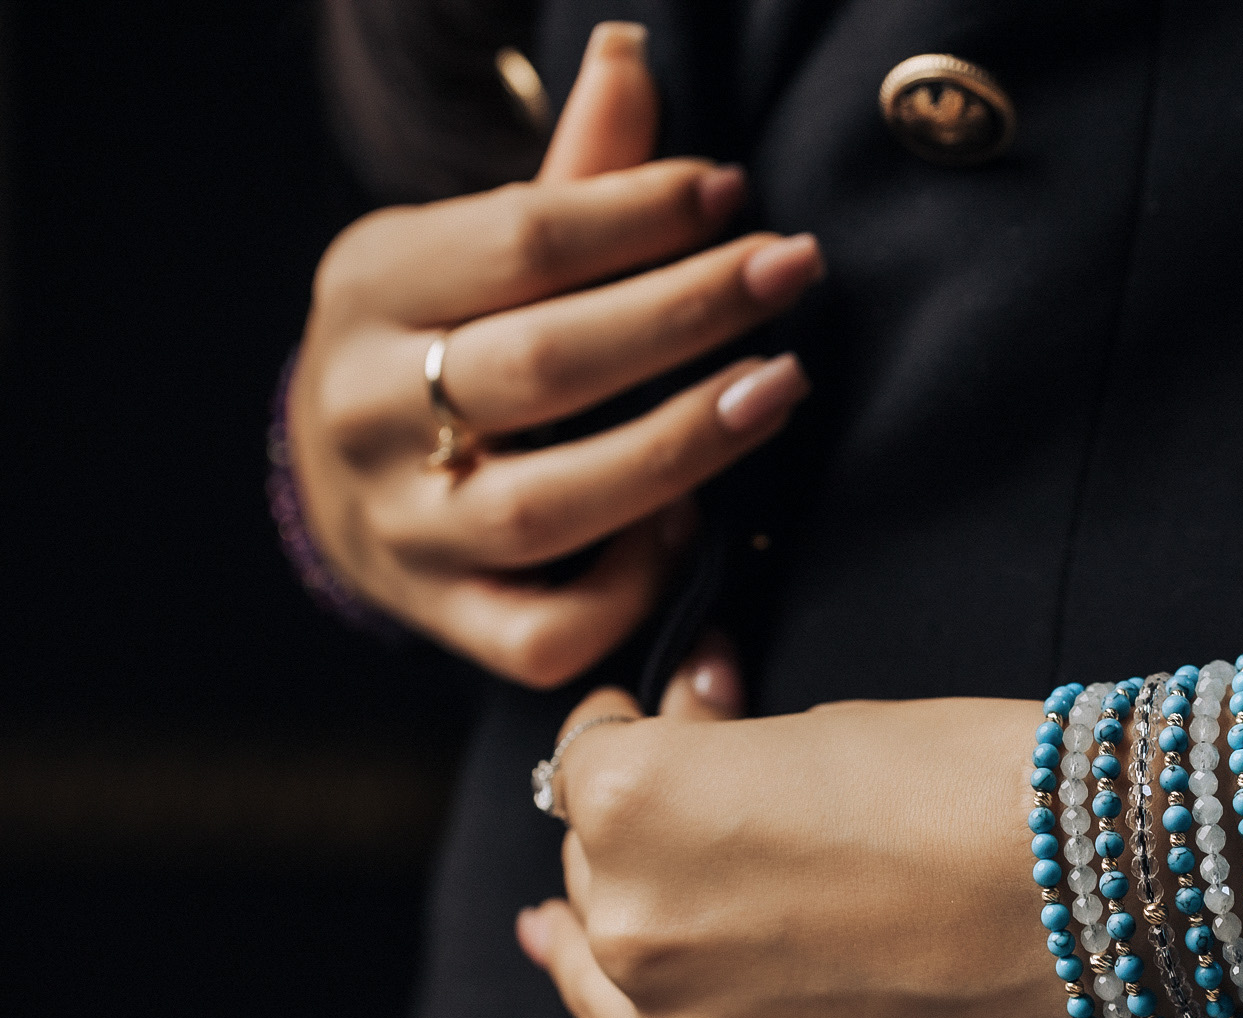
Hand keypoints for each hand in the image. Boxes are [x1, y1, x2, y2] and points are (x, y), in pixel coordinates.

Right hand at [288, 23, 824, 685]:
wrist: (347, 476)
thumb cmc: (448, 336)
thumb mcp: (474, 246)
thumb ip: (568, 178)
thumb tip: (631, 55)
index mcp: (371, 289)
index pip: (520, 242)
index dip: (639, 215)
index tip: (735, 195)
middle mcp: (370, 412)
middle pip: (543, 365)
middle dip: (684, 313)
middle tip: (792, 269)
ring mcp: (405, 529)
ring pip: (547, 505)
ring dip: (679, 447)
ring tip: (779, 385)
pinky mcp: (448, 618)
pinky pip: (545, 632)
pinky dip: (627, 591)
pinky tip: (693, 530)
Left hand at [515, 651, 1086, 1017]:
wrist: (1101, 888)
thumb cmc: (974, 781)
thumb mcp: (820, 725)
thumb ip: (716, 753)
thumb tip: (682, 736)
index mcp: (634, 807)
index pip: (582, 764)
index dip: (627, 726)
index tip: (667, 716)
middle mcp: (635, 928)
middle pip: (591, 876)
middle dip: (636, 832)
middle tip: (712, 808)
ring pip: (604, 989)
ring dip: (586, 951)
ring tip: (560, 938)